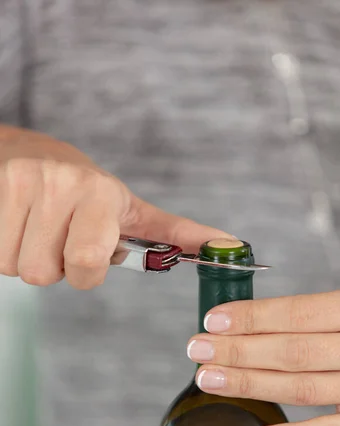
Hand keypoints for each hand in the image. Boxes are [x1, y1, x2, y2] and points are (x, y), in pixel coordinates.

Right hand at [0, 125, 229, 288]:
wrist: (28, 151)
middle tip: (59, 236)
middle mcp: (60, 183)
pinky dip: (2, 246)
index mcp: (101, 194)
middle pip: (43, 274)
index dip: (85, 272)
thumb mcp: (131, 208)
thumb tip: (229, 244)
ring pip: (14, 266)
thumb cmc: (84, 189)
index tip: (86, 250)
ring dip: (24, 255)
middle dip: (52, 265)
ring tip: (37, 225)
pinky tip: (14, 222)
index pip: (87, 265)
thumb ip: (175, 233)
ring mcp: (19, 182)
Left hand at [187, 286, 339, 425]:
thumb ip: (312, 317)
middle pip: (293, 351)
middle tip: (198, 350)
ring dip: (250, 385)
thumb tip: (243, 325)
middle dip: (238, 351)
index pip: (297, 312)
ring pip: (302, 388)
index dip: (252, 318)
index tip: (214, 320)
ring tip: (209, 379)